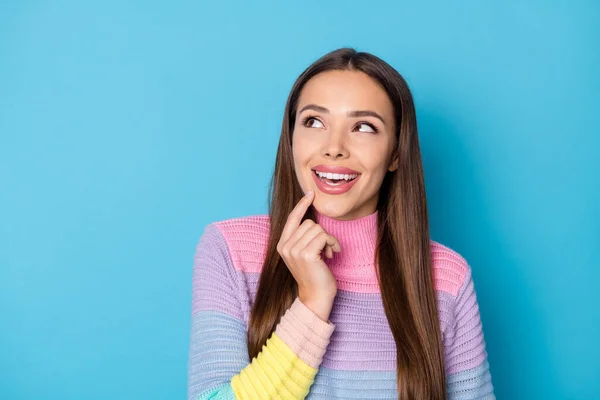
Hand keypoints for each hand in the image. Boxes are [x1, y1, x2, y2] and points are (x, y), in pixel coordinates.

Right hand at [276, 190, 340, 320]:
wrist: (316, 297)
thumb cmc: (314, 275)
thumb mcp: (303, 254)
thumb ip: (302, 238)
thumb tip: (311, 220)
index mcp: (282, 245)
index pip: (292, 218)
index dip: (301, 205)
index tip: (310, 193)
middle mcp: (285, 246)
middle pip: (309, 223)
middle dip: (322, 233)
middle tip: (326, 249)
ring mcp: (294, 250)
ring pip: (317, 229)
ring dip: (329, 239)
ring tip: (329, 253)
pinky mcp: (306, 254)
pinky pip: (324, 236)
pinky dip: (333, 243)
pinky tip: (333, 255)